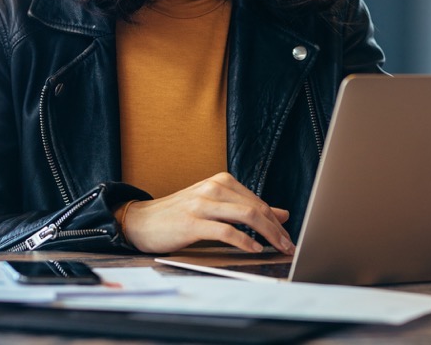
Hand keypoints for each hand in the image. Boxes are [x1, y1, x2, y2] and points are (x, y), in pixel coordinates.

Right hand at [120, 172, 294, 254]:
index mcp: (222, 181)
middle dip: (277, 229)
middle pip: (256, 208)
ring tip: (278, 248)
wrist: (141, 220)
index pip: (258, 201)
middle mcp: (214, 187)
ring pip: (246, 216)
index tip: (288, 237)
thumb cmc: (180, 215)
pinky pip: (225, 231)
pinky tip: (254, 249)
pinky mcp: (192, 222)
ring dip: (267, 234)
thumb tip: (282, 214)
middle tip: (289, 246)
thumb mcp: (216, 206)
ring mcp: (202, 203)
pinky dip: (244, 241)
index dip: (277, 221)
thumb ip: (246, 208)